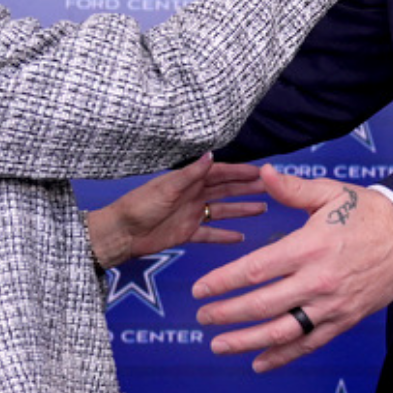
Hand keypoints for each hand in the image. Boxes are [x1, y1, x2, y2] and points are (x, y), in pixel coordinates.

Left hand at [86, 153, 266, 269]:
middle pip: (226, 190)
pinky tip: (240, 238)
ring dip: (241, 210)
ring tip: (262, 209)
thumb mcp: (167, 188)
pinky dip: (224, 235)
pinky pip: (210, 233)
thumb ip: (191, 173)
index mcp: (188, 181)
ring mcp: (191, 214)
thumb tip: (211, 154)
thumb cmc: (139, 206)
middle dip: (247, 188)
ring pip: (222, 210)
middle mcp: (193, 196)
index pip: (220, 173)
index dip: (240, 172)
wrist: (122, 233)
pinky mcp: (187, 233)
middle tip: (270, 189)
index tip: (261, 172)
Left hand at [192, 165, 392, 371]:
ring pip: (282, 331)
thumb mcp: (330, 193)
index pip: (255, 270)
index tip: (200, 290)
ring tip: (219, 346)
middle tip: (202, 318)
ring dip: (247, 342)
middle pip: (261, 305)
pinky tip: (260, 362)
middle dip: (226, 314)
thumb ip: (292, 189)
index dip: (223, 282)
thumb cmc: (368, 213)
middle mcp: (317, 280)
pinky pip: (310, 343)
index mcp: (308, 247)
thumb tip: (264, 173)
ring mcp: (331, 304)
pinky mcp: (345, 319)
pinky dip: (284, 356)